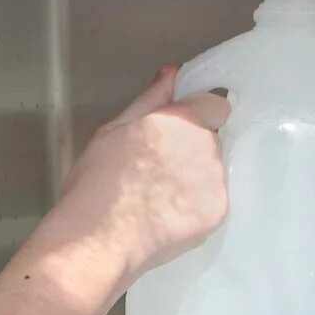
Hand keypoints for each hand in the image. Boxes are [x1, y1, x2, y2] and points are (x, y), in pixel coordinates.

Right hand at [35, 67, 229, 292]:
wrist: (100, 240)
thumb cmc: (97, 183)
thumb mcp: (112, 130)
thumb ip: (149, 100)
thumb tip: (171, 73)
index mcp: (181, 120)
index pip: (216, 105)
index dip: (198, 115)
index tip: (177, 131)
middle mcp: (206, 147)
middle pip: (211, 139)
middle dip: (191, 148)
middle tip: (156, 169)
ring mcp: (215, 182)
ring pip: (212, 170)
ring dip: (194, 177)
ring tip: (158, 197)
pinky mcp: (218, 213)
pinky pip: (212, 200)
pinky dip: (195, 205)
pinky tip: (166, 215)